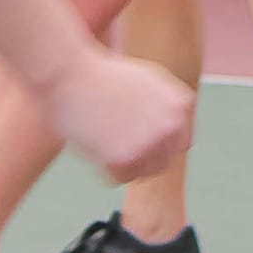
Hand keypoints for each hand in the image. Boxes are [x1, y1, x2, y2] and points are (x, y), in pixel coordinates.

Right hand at [50, 43, 193, 186]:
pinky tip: (94, 143)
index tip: (135, 134)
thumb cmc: (105, 76)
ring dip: (124, 163)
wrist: (71, 74)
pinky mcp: (124, 159)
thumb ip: (169, 106)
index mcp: (181, 105)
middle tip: (115, 140)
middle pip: (162, 162)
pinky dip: (105, 168)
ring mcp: (150, 143)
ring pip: (142, 173)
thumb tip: (179, 128)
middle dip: (141, 156)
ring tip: (104, 138)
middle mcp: (172, 125)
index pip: (179, 143)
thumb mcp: (151, 81)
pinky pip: (119, 178)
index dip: (156, 143)